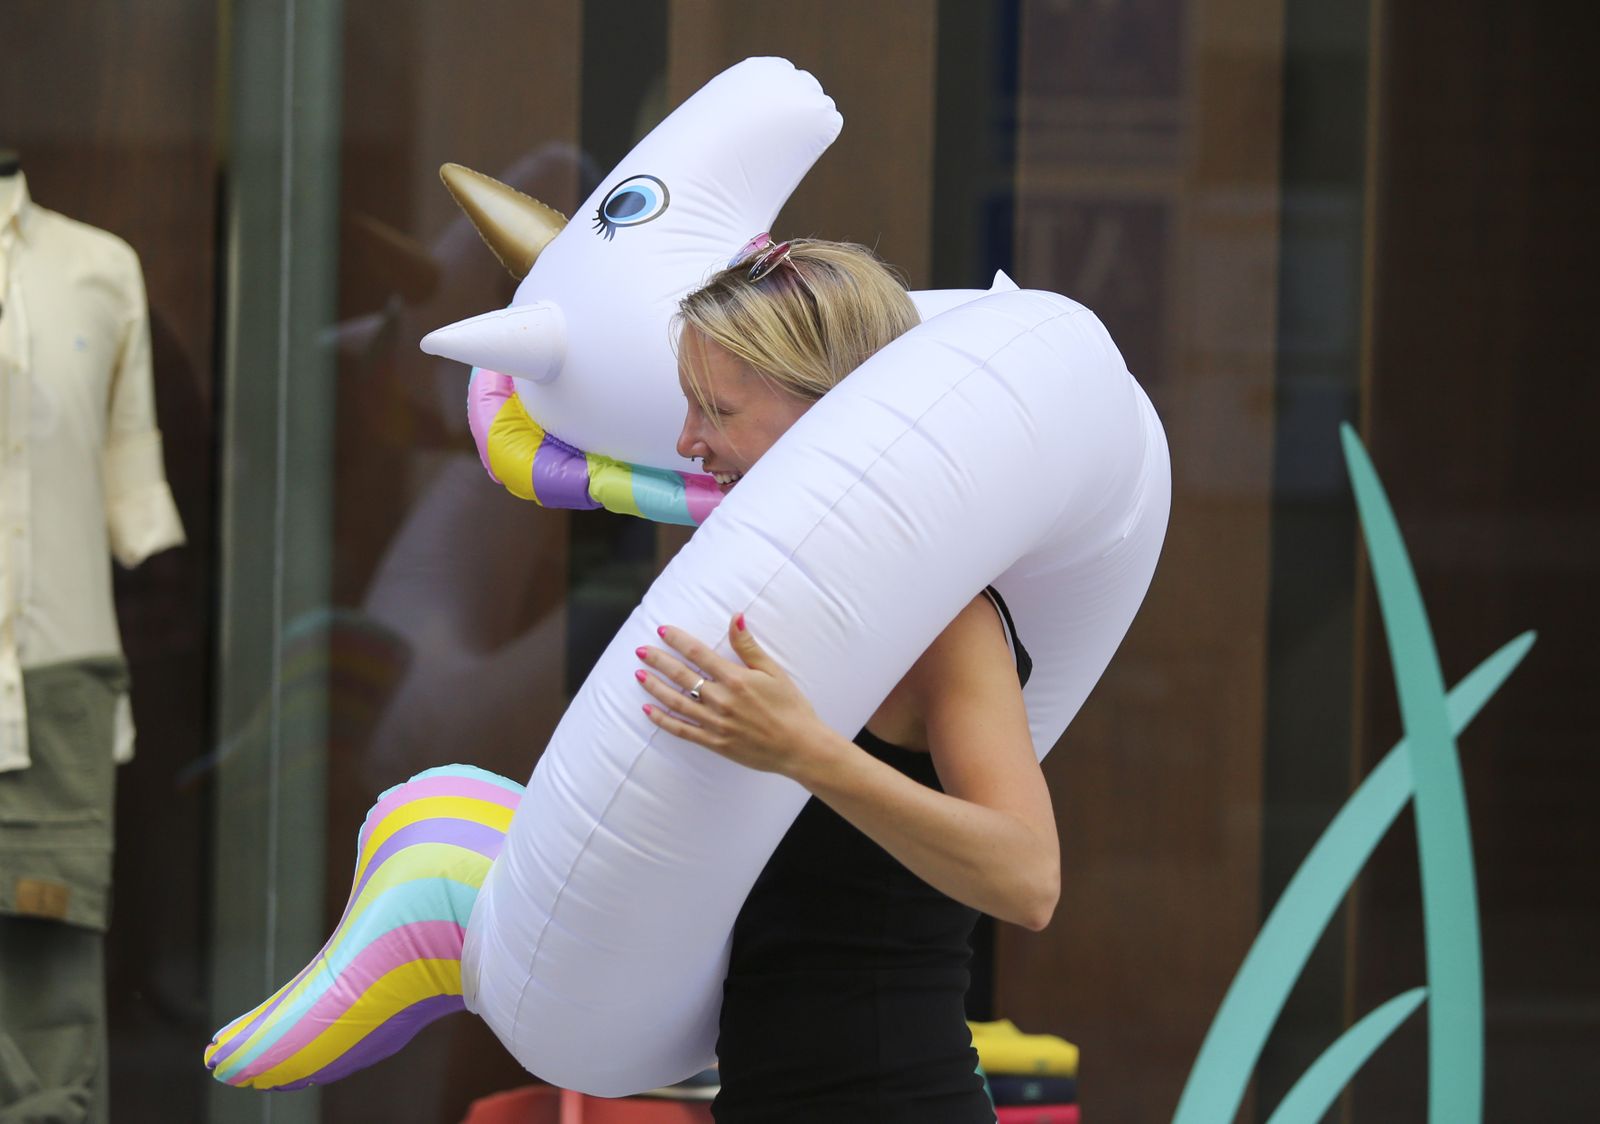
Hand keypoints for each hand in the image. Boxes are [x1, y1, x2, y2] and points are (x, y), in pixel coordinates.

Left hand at [635, 614, 837, 777]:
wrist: (800, 747)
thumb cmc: (790, 707)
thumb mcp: (774, 672)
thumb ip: (748, 646)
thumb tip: (735, 617)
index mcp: (736, 679)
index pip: (698, 654)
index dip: (678, 640)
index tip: (662, 630)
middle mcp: (722, 700)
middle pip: (681, 676)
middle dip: (658, 661)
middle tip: (640, 650)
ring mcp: (716, 723)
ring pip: (676, 702)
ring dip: (655, 687)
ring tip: (638, 674)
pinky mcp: (715, 742)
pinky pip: (682, 730)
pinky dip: (663, 720)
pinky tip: (648, 710)